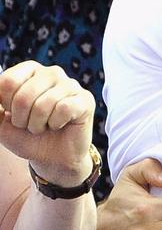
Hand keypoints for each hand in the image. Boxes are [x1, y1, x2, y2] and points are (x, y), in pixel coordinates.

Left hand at [0, 61, 94, 185]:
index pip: (7, 82)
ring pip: (44, 104)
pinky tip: (60, 125)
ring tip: (44, 127)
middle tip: (30, 125)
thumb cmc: (27, 137)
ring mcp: (70, 85)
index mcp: (29, 71)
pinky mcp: (85, 99)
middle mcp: (51, 72)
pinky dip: (56, 123)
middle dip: (22, 120)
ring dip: (38, 125)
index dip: (6, 106)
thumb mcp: (1, 123)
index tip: (14, 114)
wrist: (52, 159)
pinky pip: (63, 109)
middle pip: (24, 95)